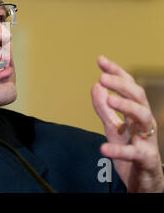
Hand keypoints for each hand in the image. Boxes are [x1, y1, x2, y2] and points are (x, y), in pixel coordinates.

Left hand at [91, 55, 163, 191]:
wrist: (144, 182)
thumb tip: (95, 85)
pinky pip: (135, 153)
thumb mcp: (113, 128)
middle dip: (122, 84)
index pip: (128, 87)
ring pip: (144, 118)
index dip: (116, 73)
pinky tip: (103, 148)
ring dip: (126, 106)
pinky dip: (119, 150)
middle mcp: (144, 123)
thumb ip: (104, 109)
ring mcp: (147, 141)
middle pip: (139, 97)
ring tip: (109, 98)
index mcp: (135, 114)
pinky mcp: (146, 160)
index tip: (100, 60)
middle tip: (102, 77)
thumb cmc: (130, 150)